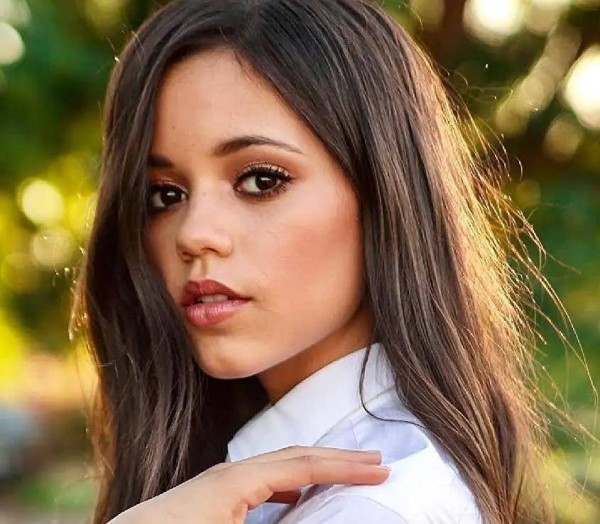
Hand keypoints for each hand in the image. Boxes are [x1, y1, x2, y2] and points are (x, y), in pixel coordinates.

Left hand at [109, 446, 388, 523]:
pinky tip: (298, 496)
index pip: (306, 464)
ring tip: (346, 472)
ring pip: (281, 466)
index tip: (381, 469)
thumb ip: (284, 522)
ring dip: (316, 468)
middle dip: (338, 458)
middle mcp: (232, 472)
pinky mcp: (215, 496)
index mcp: (239, 480)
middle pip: (297, 455)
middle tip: (377, 460)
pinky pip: (264, 480)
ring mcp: (222, 482)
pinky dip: (291, 482)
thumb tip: (316, 516)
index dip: (346, 467)